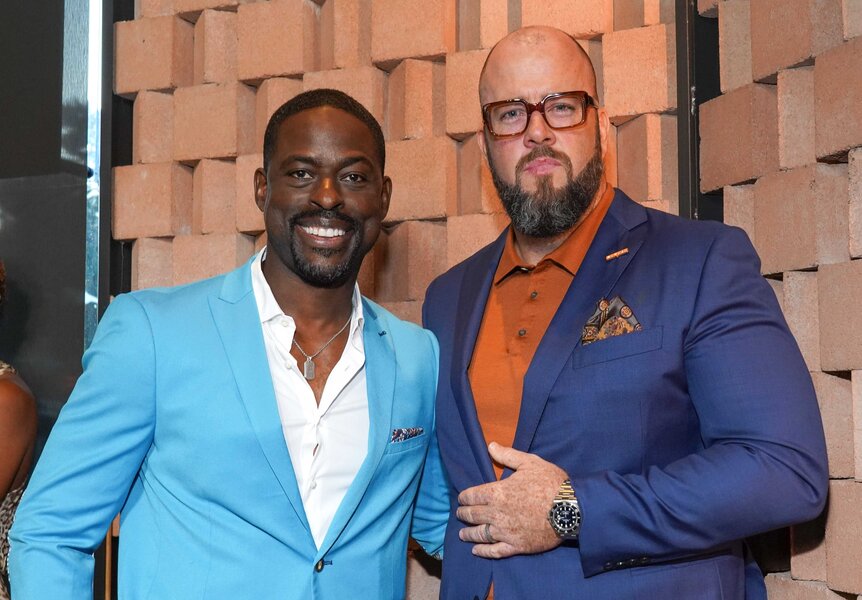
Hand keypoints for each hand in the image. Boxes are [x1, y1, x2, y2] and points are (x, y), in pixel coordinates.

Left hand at [455, 442, 567, 558]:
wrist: (572, 509)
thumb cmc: (551, 483)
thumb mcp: (530, 463)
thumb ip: (508, 455)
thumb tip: (490, 446)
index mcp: (498, 492)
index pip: (473, 495)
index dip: (464, 497)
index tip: (461, 499)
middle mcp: (497, 513)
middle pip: (473, 515)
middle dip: (463, 514)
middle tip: (459, 514)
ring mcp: (506, 532)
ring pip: (480, 534)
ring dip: (468, 534)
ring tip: (462, 534)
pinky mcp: (516, 546)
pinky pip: (494, 551)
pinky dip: (483, 551)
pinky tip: (476, 551)